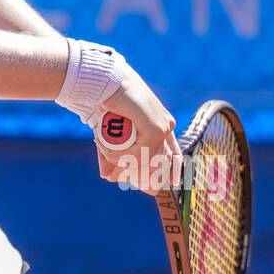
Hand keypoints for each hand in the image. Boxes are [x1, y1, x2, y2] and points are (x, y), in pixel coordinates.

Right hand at [94, 66, 181, 196]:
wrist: (102, 82)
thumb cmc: (105, 104)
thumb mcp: (110, 133)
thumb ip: (111, 154)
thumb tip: (108, 176)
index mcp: (159, 126)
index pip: (171, 159)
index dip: (163, 177)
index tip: (152, 191)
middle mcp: (165, 127)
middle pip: (157, 166)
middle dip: (135, 174)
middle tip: (115, 175)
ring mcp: (162, 128)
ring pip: (142, 161)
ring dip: (117, 156)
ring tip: (102, 140)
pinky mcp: (156, 129)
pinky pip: (137, 154)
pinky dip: (116, 150)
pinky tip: (104, 138)